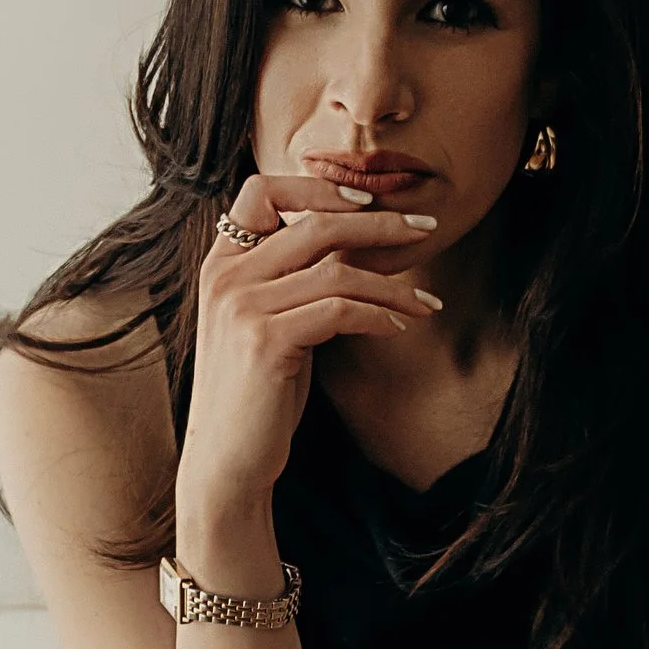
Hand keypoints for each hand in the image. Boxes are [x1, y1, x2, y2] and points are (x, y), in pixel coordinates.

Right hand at [176, 172, 443, 516]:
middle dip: (380, 222)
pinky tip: (400, 326)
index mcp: (222, 265)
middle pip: (315, 223)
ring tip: (426, 302)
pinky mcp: (265, 342)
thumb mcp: (271, 323)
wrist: (227, 461)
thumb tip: (361, 244)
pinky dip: (379, 315)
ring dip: (394, 283)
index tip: (367, 201)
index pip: (261, 190)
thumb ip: (295, 280)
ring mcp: (242, 308)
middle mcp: (226, 278)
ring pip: (337, 270)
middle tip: (426, 228)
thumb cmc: (258, 394)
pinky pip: (340, 310)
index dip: (317, 187)